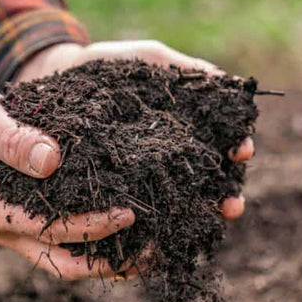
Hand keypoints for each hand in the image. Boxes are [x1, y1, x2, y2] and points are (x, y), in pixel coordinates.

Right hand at [0, 75, 135, 279]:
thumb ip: (15, 140)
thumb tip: (53, 159)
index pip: (50, 230)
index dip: (91, 226)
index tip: (127, 214)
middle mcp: (5, 230)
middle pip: (62, 264)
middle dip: (107, 264)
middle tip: (149, 253)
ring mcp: (18, 229)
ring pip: (66, 260)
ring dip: (105, 260)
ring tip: (147, 253)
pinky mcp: (30, 219)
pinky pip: (65, 241)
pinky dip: (95, 242)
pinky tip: (127, 235)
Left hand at [16, 40, 254, 219]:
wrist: (58, 80)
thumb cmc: (107, 67)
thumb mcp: (145, 60)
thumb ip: (181, 68)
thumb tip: (223, 81)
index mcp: (186, 127)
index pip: (222, 142)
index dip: (238, 147)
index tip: (243, 150)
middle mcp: (172, 158)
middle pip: (210, 183)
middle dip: (227, 195)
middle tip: (234, 205)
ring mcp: (146, 179)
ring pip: (181, 206)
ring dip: (199, 218)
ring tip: (208, 225)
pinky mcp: (117, 194)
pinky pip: (140, 217)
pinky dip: (155, 231)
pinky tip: (163, 241)